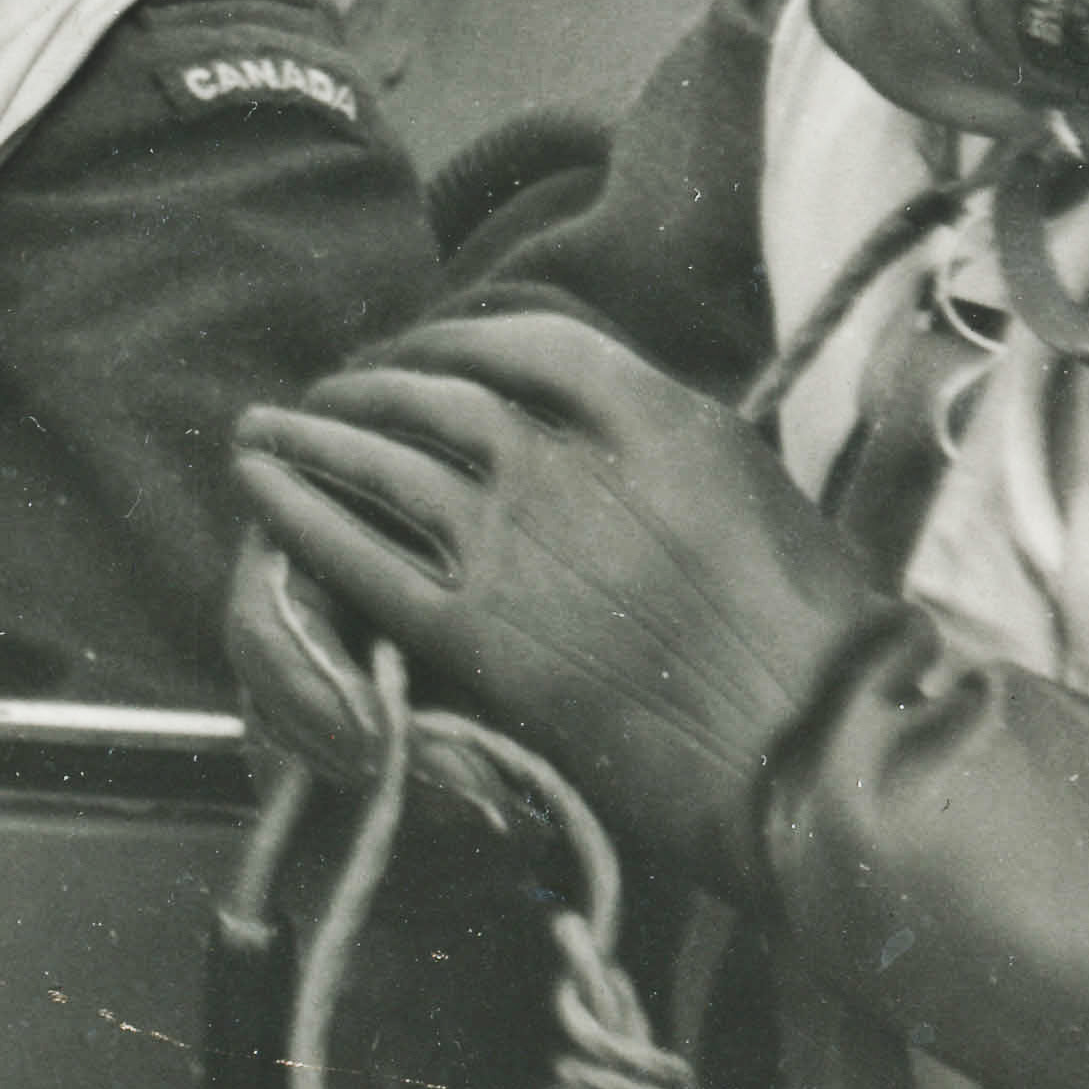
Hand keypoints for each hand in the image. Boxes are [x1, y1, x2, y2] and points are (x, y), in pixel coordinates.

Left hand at [233, 309, 889, 891]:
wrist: (825, 750)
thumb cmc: (819, 635)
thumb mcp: (751, 487)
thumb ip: (661, 441)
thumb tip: (596, 424)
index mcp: (649, 411)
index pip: (520, 338)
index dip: (450, 338)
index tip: (419, 351)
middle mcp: (566, 458)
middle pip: (432, 390)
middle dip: (368, 382)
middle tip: (329, 392)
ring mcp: (516, 541)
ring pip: (380, 457)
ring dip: (312, 434)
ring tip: (267, 428)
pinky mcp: (480, 630)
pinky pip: (358, 551)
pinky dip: (300, 511)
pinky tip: (263, 489)